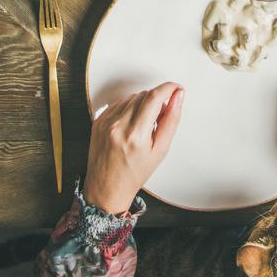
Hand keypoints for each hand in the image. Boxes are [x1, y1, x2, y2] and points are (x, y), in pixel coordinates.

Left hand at [83, 82, 183, 214]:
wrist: (107, 188)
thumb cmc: (134, 174)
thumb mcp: (160, 150)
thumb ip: (171, 120)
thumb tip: (178, 97)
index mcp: (136, 135)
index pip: (154, 97)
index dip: (168, 88)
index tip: (176, 89)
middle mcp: (118, 126)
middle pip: (144, 95)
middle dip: (156, 101)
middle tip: (159, 118)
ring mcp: (106, 122)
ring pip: (132, 97)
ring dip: (142, 104)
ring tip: (143, 125)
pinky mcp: (98, 120)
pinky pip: (119, 102)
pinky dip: (129, 108)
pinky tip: (131, 124)